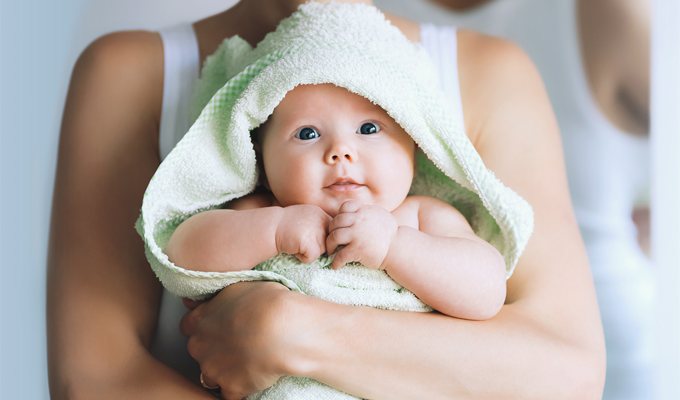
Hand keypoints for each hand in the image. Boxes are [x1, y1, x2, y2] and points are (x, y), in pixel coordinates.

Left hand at [181, 282, 296, 399]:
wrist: (281, 330)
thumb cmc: (266, 304)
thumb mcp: (240, 287)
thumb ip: (221, 297)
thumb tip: (215, 300)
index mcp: (200, 319)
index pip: (189, 325)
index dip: (205, 326)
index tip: (219, 326)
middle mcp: (200, 346)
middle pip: (199, 351)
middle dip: (214, 349)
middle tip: (238, 342)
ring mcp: (213, 369)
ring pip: (211, 375)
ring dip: (225, 371)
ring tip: (247, 362)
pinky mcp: (231, 388)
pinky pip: (231, 394)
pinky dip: (241, 388)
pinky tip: (254, 378)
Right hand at [275, 204, 330, 262]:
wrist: (269, 227)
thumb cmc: (284, 225)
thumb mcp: (305, 217)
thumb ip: (319, 224)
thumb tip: (332, 242)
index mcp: (320, 213)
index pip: (333, 231)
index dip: (322, 238)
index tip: (307, 237)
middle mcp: (321, 220)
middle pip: (329, 242)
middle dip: (316, 245)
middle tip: (301, 239)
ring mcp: (316, 231)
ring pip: (322, 251)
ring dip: (309, 251)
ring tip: (296, 243)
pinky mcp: (310, 243)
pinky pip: (312, 258)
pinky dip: (302, 257)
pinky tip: (293, 248)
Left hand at [326, 200, 397, 269]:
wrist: (399, 249)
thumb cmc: (390, 233)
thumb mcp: (380, 215)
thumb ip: (366, 211)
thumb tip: (356, 210)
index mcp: (364, 211)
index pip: (345, 206)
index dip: (340, 215)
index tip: (340, 224)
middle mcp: (359, 220)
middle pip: (336, 222)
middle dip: (331, 231)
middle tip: (332, 239)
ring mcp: (357, 235)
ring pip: (334, 237)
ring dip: (330, 245)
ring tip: (332, 251)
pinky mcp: (357, 250)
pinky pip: (340, 256)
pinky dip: (336, 262)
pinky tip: (336, 265)